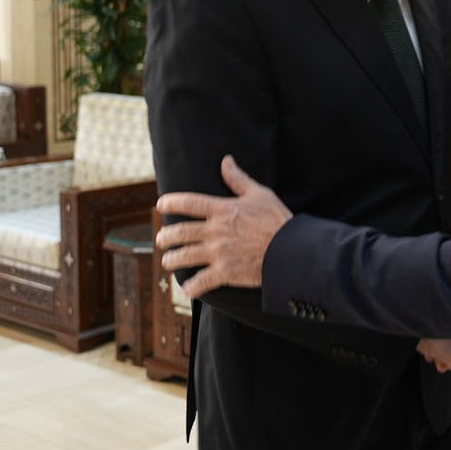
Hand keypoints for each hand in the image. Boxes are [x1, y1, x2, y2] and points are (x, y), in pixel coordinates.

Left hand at [156, 156, 291, 296]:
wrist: (290, 249)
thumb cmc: (277, 220)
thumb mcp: (260, 194)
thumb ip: (239, 179)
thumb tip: (226, 160)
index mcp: (222, 210)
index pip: (188, 203)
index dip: (170, 202)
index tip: (160, 205)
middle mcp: (215, 231)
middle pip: (179, 232)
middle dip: (165, 236)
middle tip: (161, 239)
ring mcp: (218, 253)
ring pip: (183, 257)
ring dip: (171, 260)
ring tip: (168, 261)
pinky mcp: (225, 272)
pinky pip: (201, 282)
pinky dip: (191, 287)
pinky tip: (188, 288)